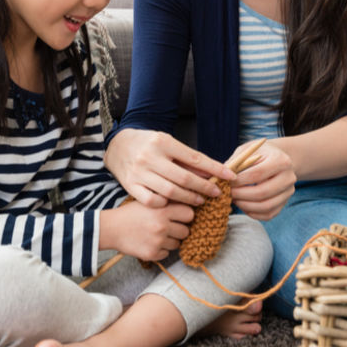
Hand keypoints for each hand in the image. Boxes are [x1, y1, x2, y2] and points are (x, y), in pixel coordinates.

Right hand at [100, 200, 195, 260]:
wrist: (111, 228)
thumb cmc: (130, 213)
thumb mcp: (149, 201)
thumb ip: (167, 202)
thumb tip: (189, 203)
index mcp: (163, 210)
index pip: (189, 214)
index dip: (185, 215)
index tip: (179, 217)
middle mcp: (162, 225)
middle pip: (186, 231)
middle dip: (179, 230)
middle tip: (168, 227)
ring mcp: (158, 241)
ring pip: (177, 244)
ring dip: (170, 241)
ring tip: (157, 235)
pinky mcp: (152, 254)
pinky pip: (166, 254)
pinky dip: (160, 250)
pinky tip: (150, 242)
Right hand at [104, 128, 233, 207]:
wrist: (117, 146)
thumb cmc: (148, 145)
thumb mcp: (168, 145)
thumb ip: (187, 159)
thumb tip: (212, 172)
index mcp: (162, 142)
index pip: (195, 158)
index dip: (214, 169)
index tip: (230, 176)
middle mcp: (150, 156)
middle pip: (184, 178)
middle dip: (204, 187)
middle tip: (215, 193)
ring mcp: (139, 172)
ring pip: (170, 192)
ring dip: (189, 198)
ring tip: (199, 201)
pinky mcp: (130, 186)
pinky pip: (152, 201)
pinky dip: (166, 204)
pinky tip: (173, 205)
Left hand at [229, 139, 295, 220]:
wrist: (278, 159)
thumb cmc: (259, 154)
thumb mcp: (248, 150)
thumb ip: (235, 163)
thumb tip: (220, 177)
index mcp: (281, 160)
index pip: (257, 174)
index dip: (239, 180)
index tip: (226, 182)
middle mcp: (289, 177)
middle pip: (262, 192)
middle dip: (241, 195)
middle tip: (228, 193)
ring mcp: (289, 192)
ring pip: (266, 206)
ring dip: (245, 205)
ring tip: (234, 199)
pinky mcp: (285, 202)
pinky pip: (268, 214)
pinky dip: (253, 213)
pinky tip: (243, 205)